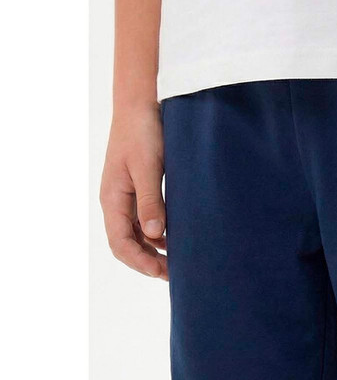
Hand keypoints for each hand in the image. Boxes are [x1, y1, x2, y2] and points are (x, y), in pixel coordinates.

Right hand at [100, 103, 167, 279]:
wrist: (141, 104)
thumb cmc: (142, 132)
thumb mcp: (147, 167)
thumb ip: (151, 201)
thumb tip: (157, 235)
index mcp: (113, 199)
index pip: (121, 243)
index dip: (140, 262)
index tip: (162, 272)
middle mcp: (117, 202)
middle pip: (128, 244)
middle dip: (149, 262)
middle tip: (177, 275)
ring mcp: (128, 197)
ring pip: (138, 235)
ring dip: (156, 251)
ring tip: (180, 263)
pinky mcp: (140, 190)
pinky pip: (146, 221)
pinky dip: (160, 235)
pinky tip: (177, 240)